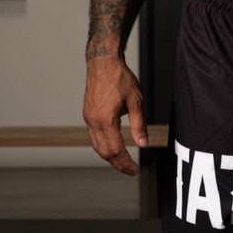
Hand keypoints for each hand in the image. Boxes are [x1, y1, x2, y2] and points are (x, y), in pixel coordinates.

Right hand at [83, 57, 147, 175]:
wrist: (102, 62)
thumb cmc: (119, 77)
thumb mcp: (136, 101)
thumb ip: (139, 125)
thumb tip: (144, 144)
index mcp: (105, 119)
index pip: (115, 150)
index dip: (126, 163)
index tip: (135, 170)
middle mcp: (93, 121)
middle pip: (104, 152)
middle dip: (118, 164)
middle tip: (131, 170)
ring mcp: (88, 118)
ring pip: (97, 147)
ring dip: (110, 158)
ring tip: (124, 163)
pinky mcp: (88, 115)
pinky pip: (94, 138)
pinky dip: (104, 147)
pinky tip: (114, 149)